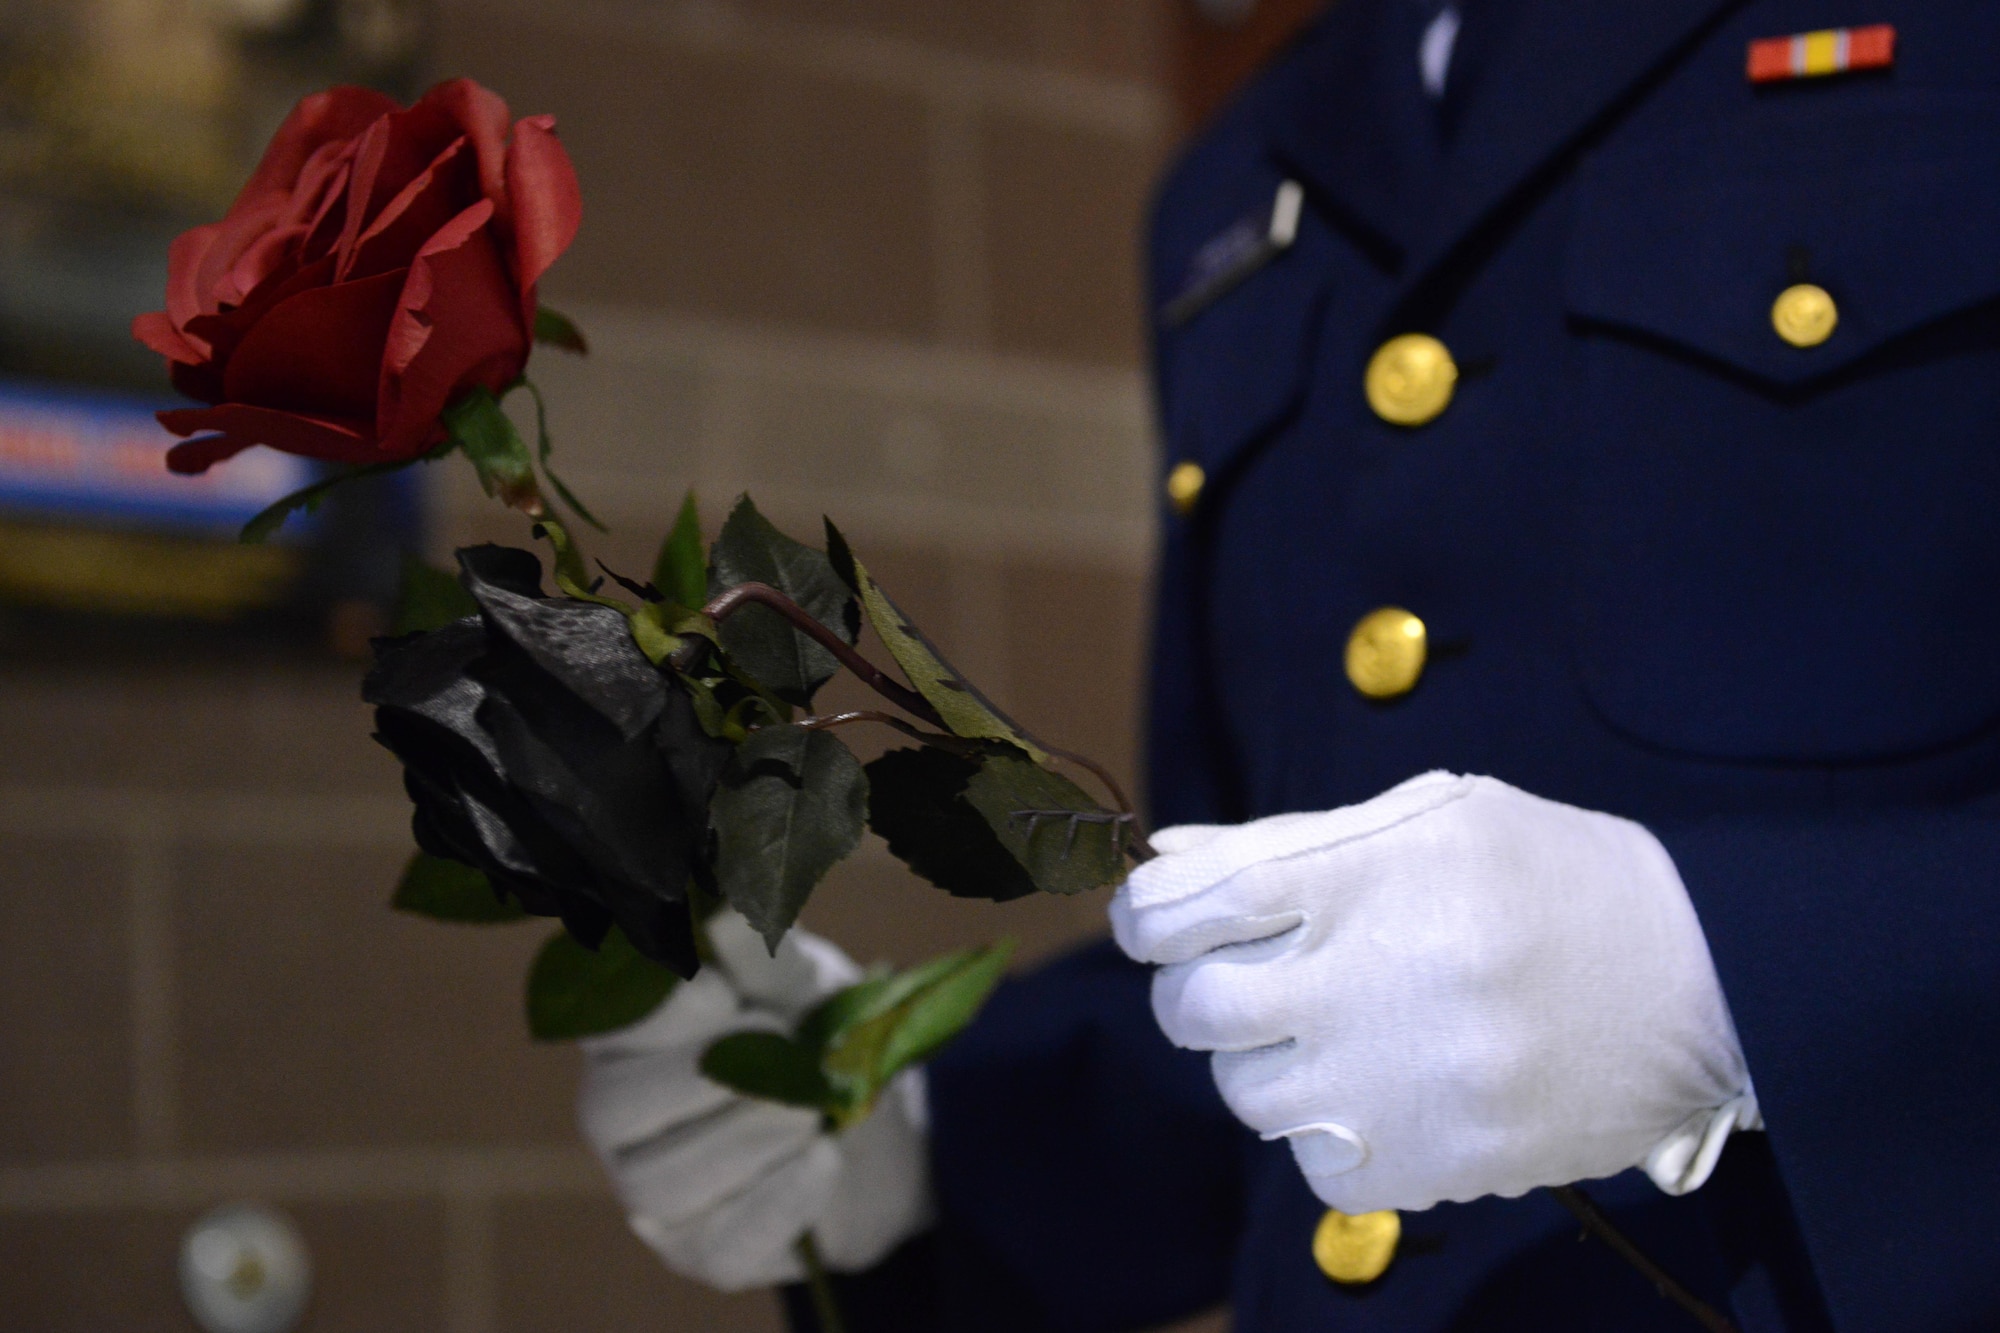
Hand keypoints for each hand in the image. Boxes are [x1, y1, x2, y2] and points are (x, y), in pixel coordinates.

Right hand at [577, 912, 931, 1290]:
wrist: (877, 1116)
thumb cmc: (812, 1028)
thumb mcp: (798, 981)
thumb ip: (758, 952)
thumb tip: (721, 912)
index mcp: (627, 1031)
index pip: (602, 1024)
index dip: (657, 1013)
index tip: (724, 995)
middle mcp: (617, 1111)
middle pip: (612, 1109)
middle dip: (707, 1078)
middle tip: (787, 1047)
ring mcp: (649, 1188)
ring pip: (660, 1181)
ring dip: (748, 1137)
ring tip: (813, 1107)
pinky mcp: (699, 1248)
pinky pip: (718, 1243)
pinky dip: (777, 1202)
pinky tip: (825, 1161)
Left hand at [1110, 772, 1756, 1214]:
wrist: (1704, 981)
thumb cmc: (1550, 882)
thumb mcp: (1431, 819)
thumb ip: (1289, 840)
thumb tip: (1165, 859)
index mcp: (1373, 872)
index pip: (1194, 900)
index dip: (1148, 913)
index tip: (1151, 922)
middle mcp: (1380, 976)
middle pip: (1196, 1009)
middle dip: (1196, 992)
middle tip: (1242, 980)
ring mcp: (1407, 1081)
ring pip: (1246, 1094)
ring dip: (1262, 1061)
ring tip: (1332, 1029)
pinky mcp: (1438, 1162)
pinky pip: (1313, 1163)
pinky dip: (1324, 1129)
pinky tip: (1380, 1087)